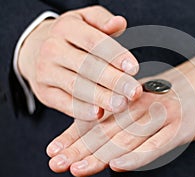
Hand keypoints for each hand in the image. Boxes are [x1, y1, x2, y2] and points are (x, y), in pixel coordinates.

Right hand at [18, 6, 141, 119]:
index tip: (134, 68)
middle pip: (87, 66)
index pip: (94, 42)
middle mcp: (52, 49)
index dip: (115, 56)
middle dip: (114, 80)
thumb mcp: (85, 20)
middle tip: (133, 91)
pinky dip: (82, 110)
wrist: (35, 50)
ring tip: (121, 104)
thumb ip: (103, 20)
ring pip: (76, 86)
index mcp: (66, 28)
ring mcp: (45, 72)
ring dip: (101, 97)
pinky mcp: (44, 93)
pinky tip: (99, 114)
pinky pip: (64, 103)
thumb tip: (119, 23)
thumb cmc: (71, 37)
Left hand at [46, 48, 194, 176]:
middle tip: (56, 164)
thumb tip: (99, 130)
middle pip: (106, 129)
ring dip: (100, 154)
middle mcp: (141, 104)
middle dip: (79, 148)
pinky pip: (157, 144)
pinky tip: (119, 165)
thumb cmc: (174, 94)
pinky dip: (138, 156)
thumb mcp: (146, 98)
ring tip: (77, 168)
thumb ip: (125, 113)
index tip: (52, 150)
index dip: (73, 134)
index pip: (98, 117)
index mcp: (130, 98)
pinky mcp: (181, 126)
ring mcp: (161, 115)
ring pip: (126, 137)